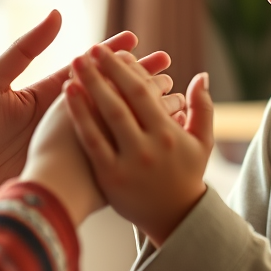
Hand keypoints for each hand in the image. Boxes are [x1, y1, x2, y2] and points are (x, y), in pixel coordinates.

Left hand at [0, 11, 172, 228]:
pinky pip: (101, 156)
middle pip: (107, 94)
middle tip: (168, 66)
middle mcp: (60, 116)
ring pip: (111, 124)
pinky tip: (151, 142)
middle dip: (137, 79)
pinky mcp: (64, 168)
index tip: (138, 41)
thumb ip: (24, 50)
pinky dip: (127, 147)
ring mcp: (65, 143)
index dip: (112, 55)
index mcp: (45, 94)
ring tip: (171, 100)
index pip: (86, 69)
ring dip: (140, 111)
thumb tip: (57, 14)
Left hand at [65, 45, 214, 245]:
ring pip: (106, 117)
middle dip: (104, 72)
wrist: (175, 220)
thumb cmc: (187, 176)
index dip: (126, 70)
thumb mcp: (202, 143)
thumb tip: (201, 75)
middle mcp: (149, 146)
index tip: (109, 51)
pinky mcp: (110, 177)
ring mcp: (128, 162)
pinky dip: (80, 116)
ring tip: (75, 64)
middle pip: (122, 101)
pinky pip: (92, 140)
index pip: (144, 93)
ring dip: (89, 87)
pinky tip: (68, 94)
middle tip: (88, 49)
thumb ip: (203, 108)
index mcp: (169, 134)